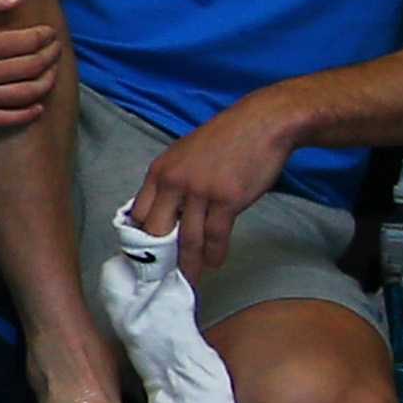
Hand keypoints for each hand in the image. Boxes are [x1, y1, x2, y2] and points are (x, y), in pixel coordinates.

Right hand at [0, 0, 64, 131]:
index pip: (26, 43)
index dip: (44, 37)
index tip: (49, 32)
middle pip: (29, 68)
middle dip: (49, 56)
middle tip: (54, 48)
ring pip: (23, 94)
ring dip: (45, 82)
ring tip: (51, 71)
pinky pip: (2, 119)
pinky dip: (24, 114)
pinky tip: (37, 106)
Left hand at [125, 97, 304, 279]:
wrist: (263, 123)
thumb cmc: (226, 139)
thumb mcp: (185, 154)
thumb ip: (172, 180)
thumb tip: (166, 210)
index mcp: (160, 171)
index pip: (139, 213)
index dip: (141, 237)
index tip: (145, 254)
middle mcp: (174, 182)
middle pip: (158, 230)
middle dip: (160, 257)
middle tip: (163, 276)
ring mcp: (201, 191)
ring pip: (188, 239)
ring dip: (189, 263)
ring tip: (189, 279)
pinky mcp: (227, 199)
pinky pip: (216, 235)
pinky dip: (214, 253)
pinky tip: (215, 263)